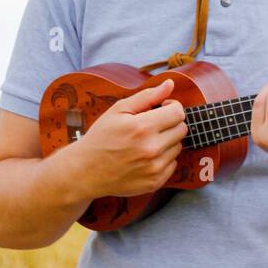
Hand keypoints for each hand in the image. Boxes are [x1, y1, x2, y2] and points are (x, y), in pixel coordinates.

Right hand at [72, 78, 187, 197]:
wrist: (85, 171)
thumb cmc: (101, 137)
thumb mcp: (118, 110)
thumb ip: (147, 96)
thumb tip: (170, 84)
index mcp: (142, 127)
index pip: (178, 112)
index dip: (171, 106)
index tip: (161, 108)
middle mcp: (152, 149)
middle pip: (182, 129)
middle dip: (170, 123)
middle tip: (152, 125)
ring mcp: (154, 168)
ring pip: (178, 146)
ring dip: (167, 141)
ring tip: (146, 141)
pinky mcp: (155, 182)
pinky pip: (173, 164)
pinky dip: (163, 158)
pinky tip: (146, 156)